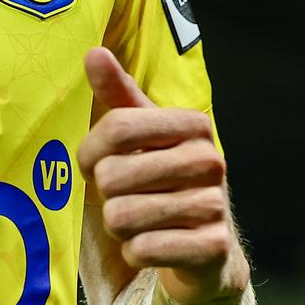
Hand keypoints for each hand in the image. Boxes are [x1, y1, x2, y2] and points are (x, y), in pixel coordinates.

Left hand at [76, 46, 247, 304]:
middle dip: (105, 196)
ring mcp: (215, 206)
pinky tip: (153, 246)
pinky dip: (135, 252)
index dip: (89, 152)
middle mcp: (210, 161)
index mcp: (194, 125)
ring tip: (139, 222)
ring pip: (121, 217)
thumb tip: (94, 52)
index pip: (115, 128)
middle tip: (124, 198)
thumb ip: (117, 95)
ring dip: (118, 227)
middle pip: (112, 175)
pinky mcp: (212, 249)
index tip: (92, 164)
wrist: (204, 251)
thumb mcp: (141, 136)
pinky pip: (141, 249)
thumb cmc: (162, 182)